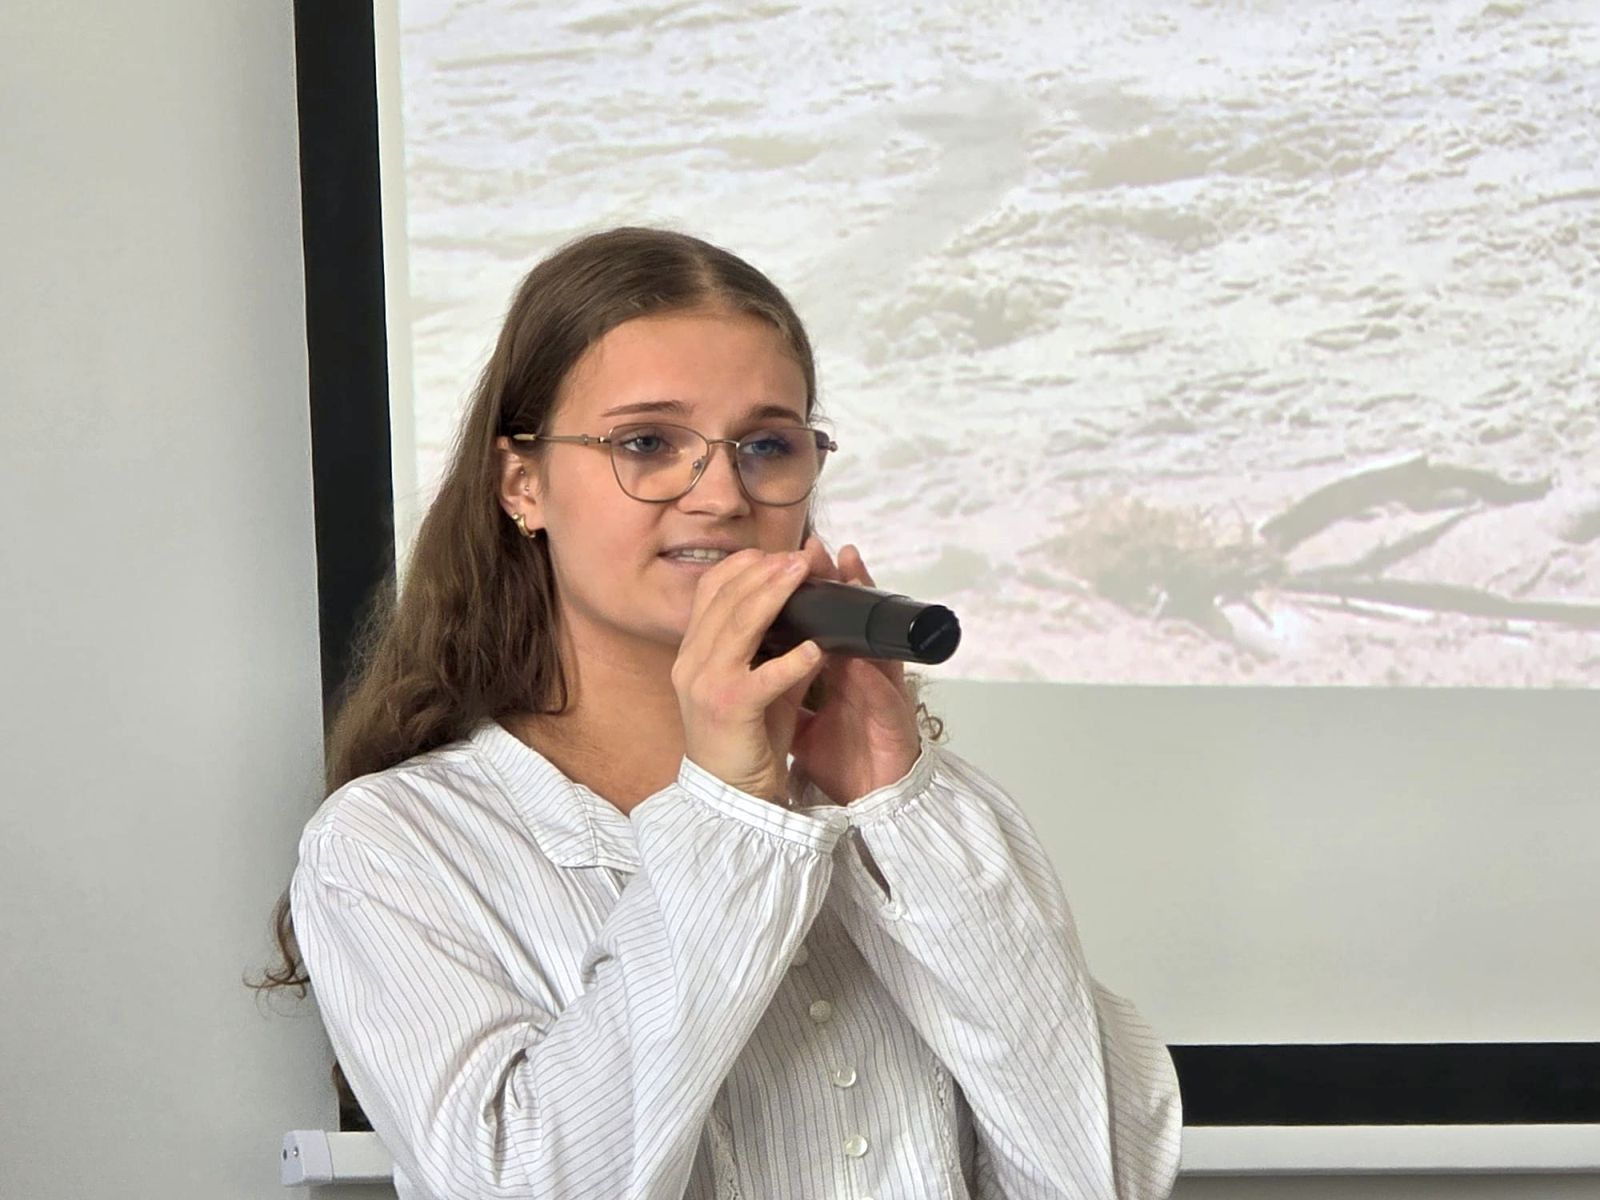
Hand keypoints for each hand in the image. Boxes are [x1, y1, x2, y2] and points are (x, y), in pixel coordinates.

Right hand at [672, 548, 829, 803]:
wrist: (730, 797)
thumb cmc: (746, 740)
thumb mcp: (756, 683)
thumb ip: (775, 648)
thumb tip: (808, 615)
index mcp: (693, 653)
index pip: (709, 592)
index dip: (741, 566)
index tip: (773, 553)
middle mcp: (692, 662)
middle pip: (725, 598)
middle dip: (764, 571)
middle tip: (798, 556)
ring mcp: (706, 685)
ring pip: (740, 624)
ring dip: (776, 595)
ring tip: (804, 576)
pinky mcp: (730, 710)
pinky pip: (764, 676)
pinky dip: (792, 660)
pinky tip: (815, 650)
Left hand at [788, 536, 923, 805]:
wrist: (870, 802)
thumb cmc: (844, 760)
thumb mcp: (806, 718)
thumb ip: (789, 687)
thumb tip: (755, 663)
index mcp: (840, 674)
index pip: (824, 624)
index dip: (810, 594)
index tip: (791, 560)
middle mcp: (863, 677)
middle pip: (853, 620)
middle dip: (837, 582)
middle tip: (821, 549)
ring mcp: (881, 696)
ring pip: (876, 640)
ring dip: (863, 605)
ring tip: (850, 569)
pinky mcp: (895, 720)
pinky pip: (884, 690)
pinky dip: (872, 670)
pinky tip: (861, 649)